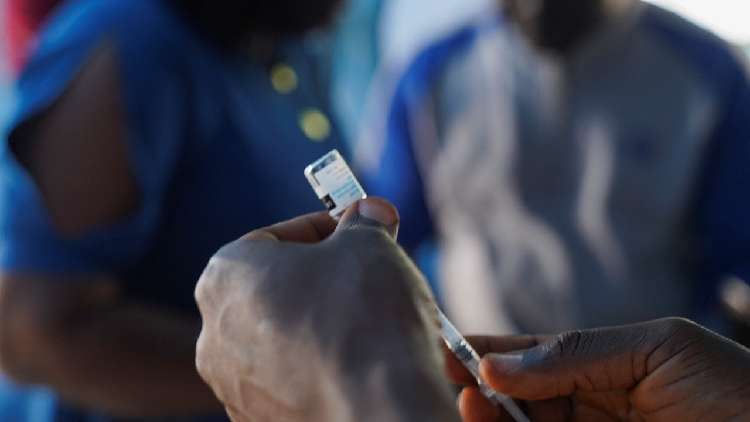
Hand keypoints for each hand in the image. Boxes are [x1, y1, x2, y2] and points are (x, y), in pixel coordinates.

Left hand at [195, 197, 457, 421]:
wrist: (377, 406)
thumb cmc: (362, 313)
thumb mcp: (368, 243)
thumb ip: (362, 223)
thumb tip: (369, 214)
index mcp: (226, 276)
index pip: (276, 237)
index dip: (326, 229)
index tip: (358, 232)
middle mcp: (215, 333)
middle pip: (282, 290)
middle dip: (330, 280)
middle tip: (372, 276)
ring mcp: (234, 386)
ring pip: (291, 339)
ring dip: (331, 325)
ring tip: (380, 324)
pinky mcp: (261, 420)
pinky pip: (298, 381)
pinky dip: (330, 368)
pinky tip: (370, 365)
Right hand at [447, 318, 749, 421]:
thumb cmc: (734, 389)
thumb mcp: (659, 348)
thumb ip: (578, 352)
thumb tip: (498, 363)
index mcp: (606, 368)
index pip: (536, 357)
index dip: (492, 351)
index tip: (449, 344)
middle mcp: (594, 406)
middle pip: (521, 397)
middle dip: (484, 388)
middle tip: (457, 379)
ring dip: (494, 418)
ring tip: (471, 402)